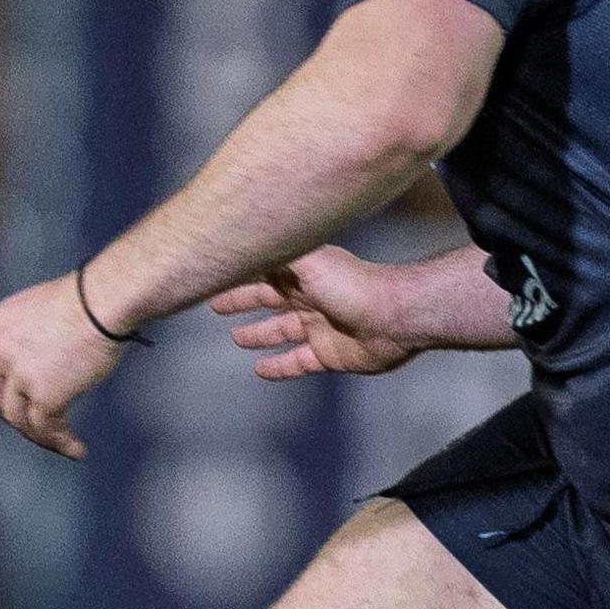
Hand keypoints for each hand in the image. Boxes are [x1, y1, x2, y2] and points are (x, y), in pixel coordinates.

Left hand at [0, 273, 128, 459]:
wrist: (104, 300)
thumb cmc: (91, 299)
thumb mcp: (45, 309)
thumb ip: (33, 334)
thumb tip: (45, 360)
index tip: (17, 398)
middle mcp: (0, 350)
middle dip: (15, 414)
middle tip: (38, 425)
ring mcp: (20, 374)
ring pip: (19, 419)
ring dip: (40, 436)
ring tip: (62, 443)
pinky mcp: (44, 394)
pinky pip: (46, 429)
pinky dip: (61, 442)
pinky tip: (76, 449)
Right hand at [212, 247, 423, 378]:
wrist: (394, 316)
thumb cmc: (352, 285)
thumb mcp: (308, 259)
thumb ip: (277, 252)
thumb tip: (246, 237)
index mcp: (302, 275)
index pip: (264, 272)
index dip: (240, 274)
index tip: (215, 273)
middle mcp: (309, 299)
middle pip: (268, 301)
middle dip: (243, 301)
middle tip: (217, 306)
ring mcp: (319, 328)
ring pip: (281, 332)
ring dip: (260, 335)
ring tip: (237, 339)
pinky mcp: (329, 355)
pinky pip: (298, 362)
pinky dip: (280, 367)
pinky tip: (261, 371)